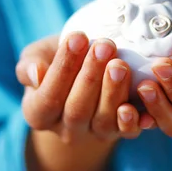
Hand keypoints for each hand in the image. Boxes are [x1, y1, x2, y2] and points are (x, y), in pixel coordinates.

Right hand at [16, 32, 155, 143]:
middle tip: (105, 46)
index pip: (48, 96)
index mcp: (39, 113)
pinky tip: (141, 98)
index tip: (78, 36)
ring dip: (114, 91)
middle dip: (91, 75)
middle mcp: (65, 130)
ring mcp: (93, 134)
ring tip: (120, 64)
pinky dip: (135, 120)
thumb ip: (29, 65)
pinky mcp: (119, 134)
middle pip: (77, 109)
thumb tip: (36, 73)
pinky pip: (127, 133)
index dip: (63, 67)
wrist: (82, 73)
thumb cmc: (56, 60)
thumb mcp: (38, 57)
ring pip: (104, 121)